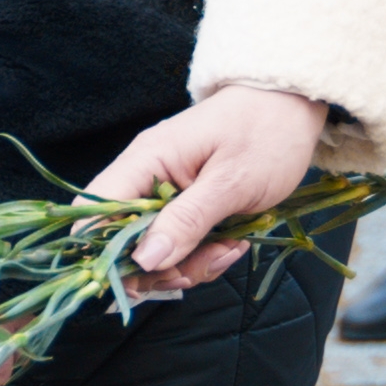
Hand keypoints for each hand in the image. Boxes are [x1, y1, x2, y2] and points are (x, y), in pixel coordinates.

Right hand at [91, 83, 333, 294]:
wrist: (291, 107)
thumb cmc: (264, 133)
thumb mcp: (231, 182)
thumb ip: (186, 221)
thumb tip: (143, 260)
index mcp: (145, 162)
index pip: (94, 212)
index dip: (104, 253)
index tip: (143, 279)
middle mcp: (144, 178)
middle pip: (121, 242)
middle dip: (158, 268)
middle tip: (201, 267)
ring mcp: (164, 194)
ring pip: (153, 251)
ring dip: (188, 264)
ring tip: (229, 249)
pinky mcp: (185, 207)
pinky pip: (179, 246)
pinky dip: (203, 255)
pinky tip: (233, 243)